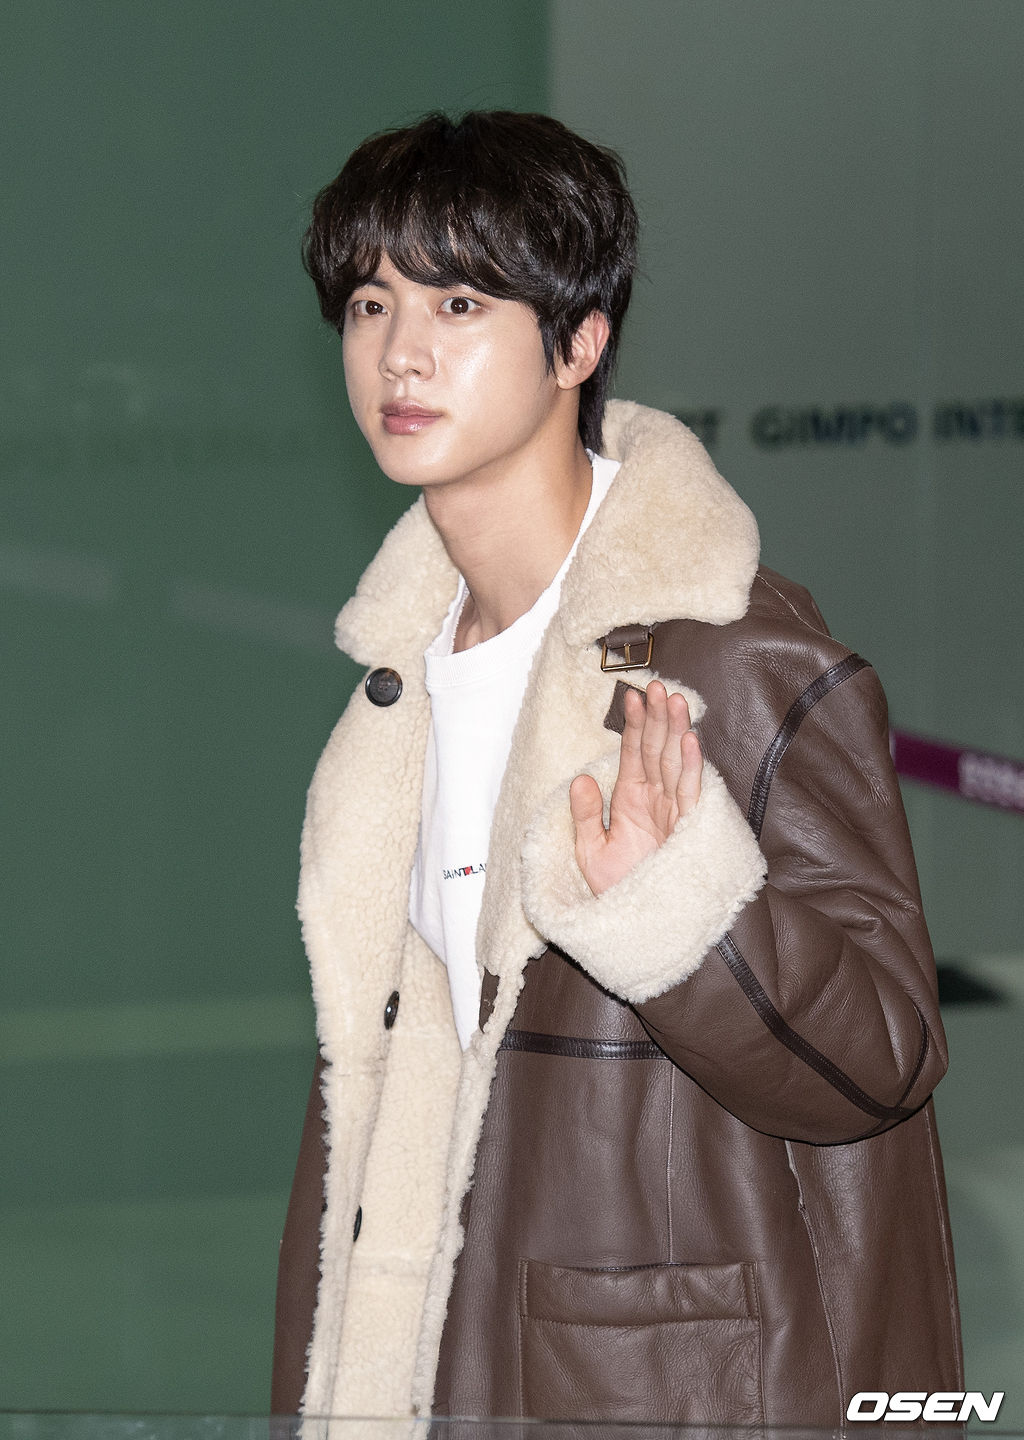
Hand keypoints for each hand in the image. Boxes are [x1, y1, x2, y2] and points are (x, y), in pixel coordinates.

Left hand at [570, 681, 702, 896]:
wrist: (643, 926)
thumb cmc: (619, 893)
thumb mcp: (591, 854)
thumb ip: (585, 817)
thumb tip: (580, 780)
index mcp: (630, 801)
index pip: (632, 754)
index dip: (633, 725)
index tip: (631, 695)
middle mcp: (654, 801)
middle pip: (656, 750)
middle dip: (657, 718)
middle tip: (657, 686)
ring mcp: (673, 813)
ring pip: (675, 763)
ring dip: (675, 731)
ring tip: (674, 701)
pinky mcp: (689, 828)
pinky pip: (691, 793)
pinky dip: (691, 767)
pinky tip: (689, 741)